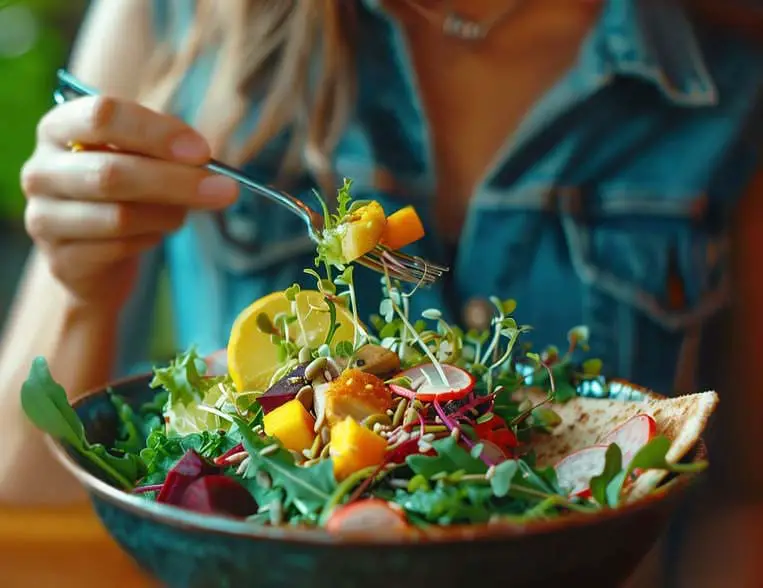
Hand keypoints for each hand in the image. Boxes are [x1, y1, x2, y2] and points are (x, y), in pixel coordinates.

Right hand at [20, 96, 237, 308]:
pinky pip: (119, 248)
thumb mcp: (142, 160)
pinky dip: (150, 240)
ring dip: (168, 215)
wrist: (94, 258)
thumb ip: (167, 153)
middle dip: (177, 181)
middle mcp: (42, 170)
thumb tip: (205, 163)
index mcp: (60, 127)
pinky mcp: (62, 260)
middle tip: (226, 189)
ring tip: (184, 213)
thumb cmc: (124, 193)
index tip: (202, 151)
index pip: (103, 116)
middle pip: (113, 172)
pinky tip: (155, 234)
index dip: (157, 132)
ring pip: (120, 216)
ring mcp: (45, 218)